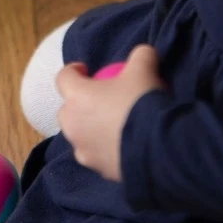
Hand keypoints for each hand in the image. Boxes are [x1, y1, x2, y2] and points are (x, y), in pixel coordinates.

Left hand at [55, 45, 166, 181]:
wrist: (159, 147)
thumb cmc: (142, 103)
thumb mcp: (144, 69)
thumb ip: (140, 56)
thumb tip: (142, 53)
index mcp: (76, 96)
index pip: (63, 77)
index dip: (73, 70)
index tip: (86, 70)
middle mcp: (71, 123)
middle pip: (67, 109)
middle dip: (79, 103)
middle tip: (101, 99)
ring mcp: (82, 149)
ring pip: (79, 134)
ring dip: (89, 128)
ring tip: (111, 125)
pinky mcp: (96, 169)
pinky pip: (94, 154)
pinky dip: (103, 149)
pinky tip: (121, 146)